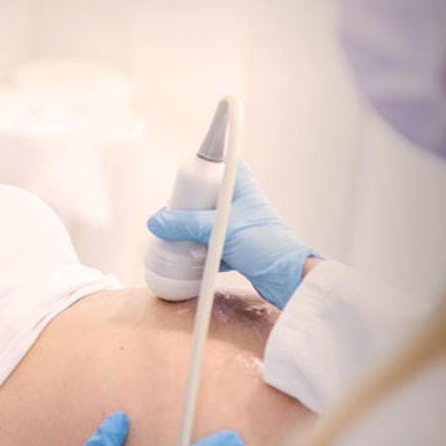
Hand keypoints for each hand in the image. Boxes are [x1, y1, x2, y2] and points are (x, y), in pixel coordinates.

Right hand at [146, 161, 318, 308]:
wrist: (287, 279)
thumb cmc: (265, 246)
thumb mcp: (218, 229)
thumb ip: (185, 223)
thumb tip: (158, 220)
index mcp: (244, 188)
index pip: (225, 166)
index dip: (206, 169)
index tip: (187, 179)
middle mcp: (244, 205)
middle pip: (210, 197)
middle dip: (190, 207)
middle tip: (175, 214)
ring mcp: (242, 227)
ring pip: (210, 223)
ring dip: (195, 231)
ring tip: (179, 238)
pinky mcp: (241, 248)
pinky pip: (215, 245)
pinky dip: (203, 251)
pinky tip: (192, 259)